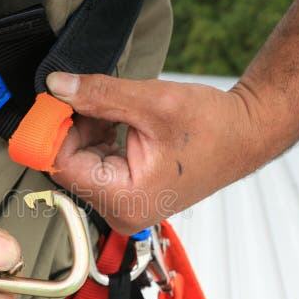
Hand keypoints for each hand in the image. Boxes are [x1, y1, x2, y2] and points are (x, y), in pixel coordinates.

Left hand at [47, 72, 265, 233]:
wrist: (245, 136)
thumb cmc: (213, 127)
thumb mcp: (153, 102)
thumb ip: (100, 95)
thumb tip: (56, 87)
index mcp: (125, 200)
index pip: (62, 165)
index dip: (54, 128)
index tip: (54, 96)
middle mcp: (120, 212)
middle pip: (68, 164)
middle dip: (73, 126)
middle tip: (91, 95)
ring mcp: (121, 205)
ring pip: (78, 160)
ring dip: (87, 128)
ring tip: (119, 109)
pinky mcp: (124, 194)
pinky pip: (93, 162)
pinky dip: (98, 136)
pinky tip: (120, 121)